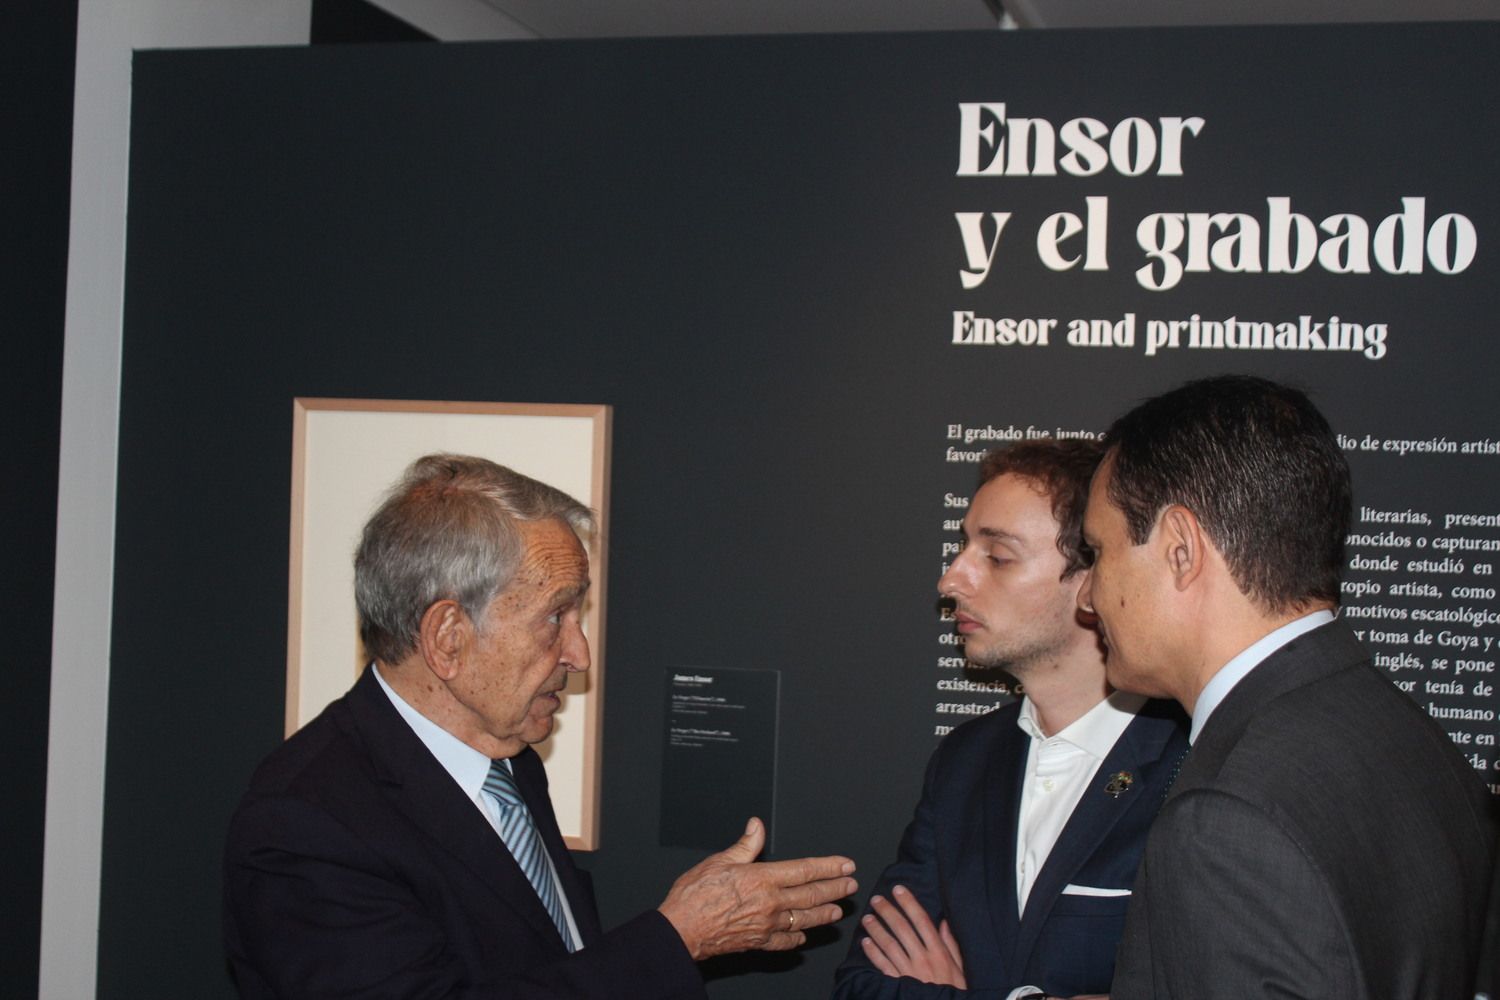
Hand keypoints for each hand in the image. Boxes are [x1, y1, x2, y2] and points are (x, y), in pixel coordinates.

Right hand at [658, 817, 857, 959]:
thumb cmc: (694, 895)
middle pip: (812, 895)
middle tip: (852, 886)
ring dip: (824, 914)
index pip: (805, 870)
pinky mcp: (758, 943)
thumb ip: (745, 845)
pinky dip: (797, 938)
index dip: (829, 867)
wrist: (680, 930)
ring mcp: (767, 926)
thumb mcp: (719, 861)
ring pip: (804, 919)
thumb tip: (757, 825)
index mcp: (762, 879)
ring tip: (838, 911)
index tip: (846, 865)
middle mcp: (770, 903)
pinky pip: (785, 942)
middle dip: (835, 889)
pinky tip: (804, 936)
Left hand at [859, 884, 965, 987]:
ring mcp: (909, 972)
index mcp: (939, 952)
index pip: (921, 920)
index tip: (899, 890)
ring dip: (876, 929)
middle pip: (902, 928)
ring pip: (889, 944)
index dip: (909, 903)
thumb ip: (952, 945)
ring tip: (867, 918)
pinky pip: (883, 965)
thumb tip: (944, 922)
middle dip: (888, 911)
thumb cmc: (953, 991)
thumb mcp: (960, 968)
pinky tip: (865, 942)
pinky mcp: (898, 984)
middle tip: (876, 899)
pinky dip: (872, 952)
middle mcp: (923, 959)